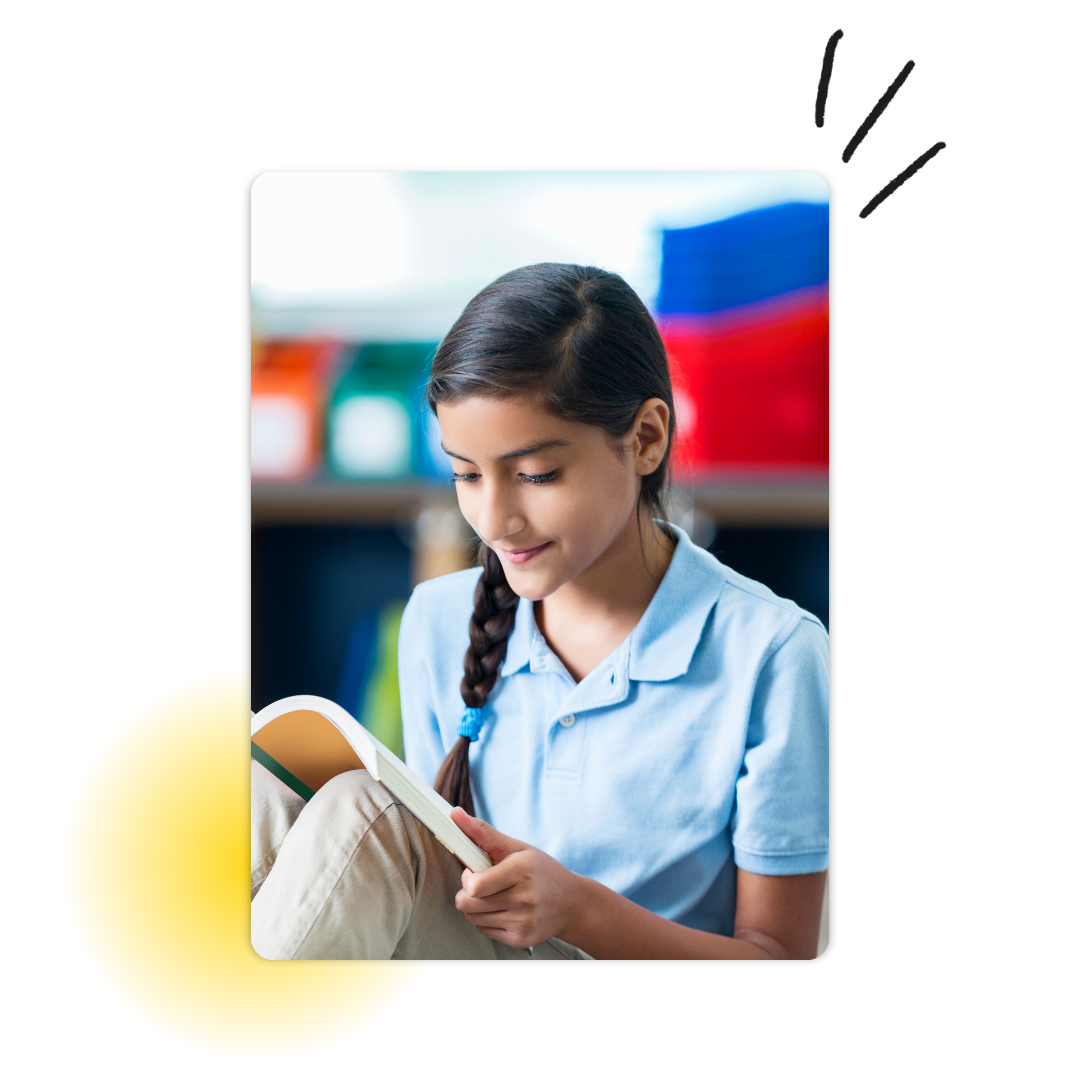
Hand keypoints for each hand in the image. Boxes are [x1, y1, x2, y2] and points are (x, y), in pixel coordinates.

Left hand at [450, 806, 583, 949]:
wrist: (571, 902)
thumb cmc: (539, 870)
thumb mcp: (516, 847)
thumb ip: (483, 832)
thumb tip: (454, 813)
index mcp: (521, 870)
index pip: (475, 885)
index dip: (466, 878)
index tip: (474, 871)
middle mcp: (524, 898)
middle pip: (467, 904)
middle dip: (465, 893)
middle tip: (480, 885)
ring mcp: (523, 921)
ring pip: (472, 918)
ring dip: (474, 906)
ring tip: (492, 896)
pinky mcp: (520, 939)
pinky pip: (483, 930)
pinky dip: (485, 920)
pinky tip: (502, 909)